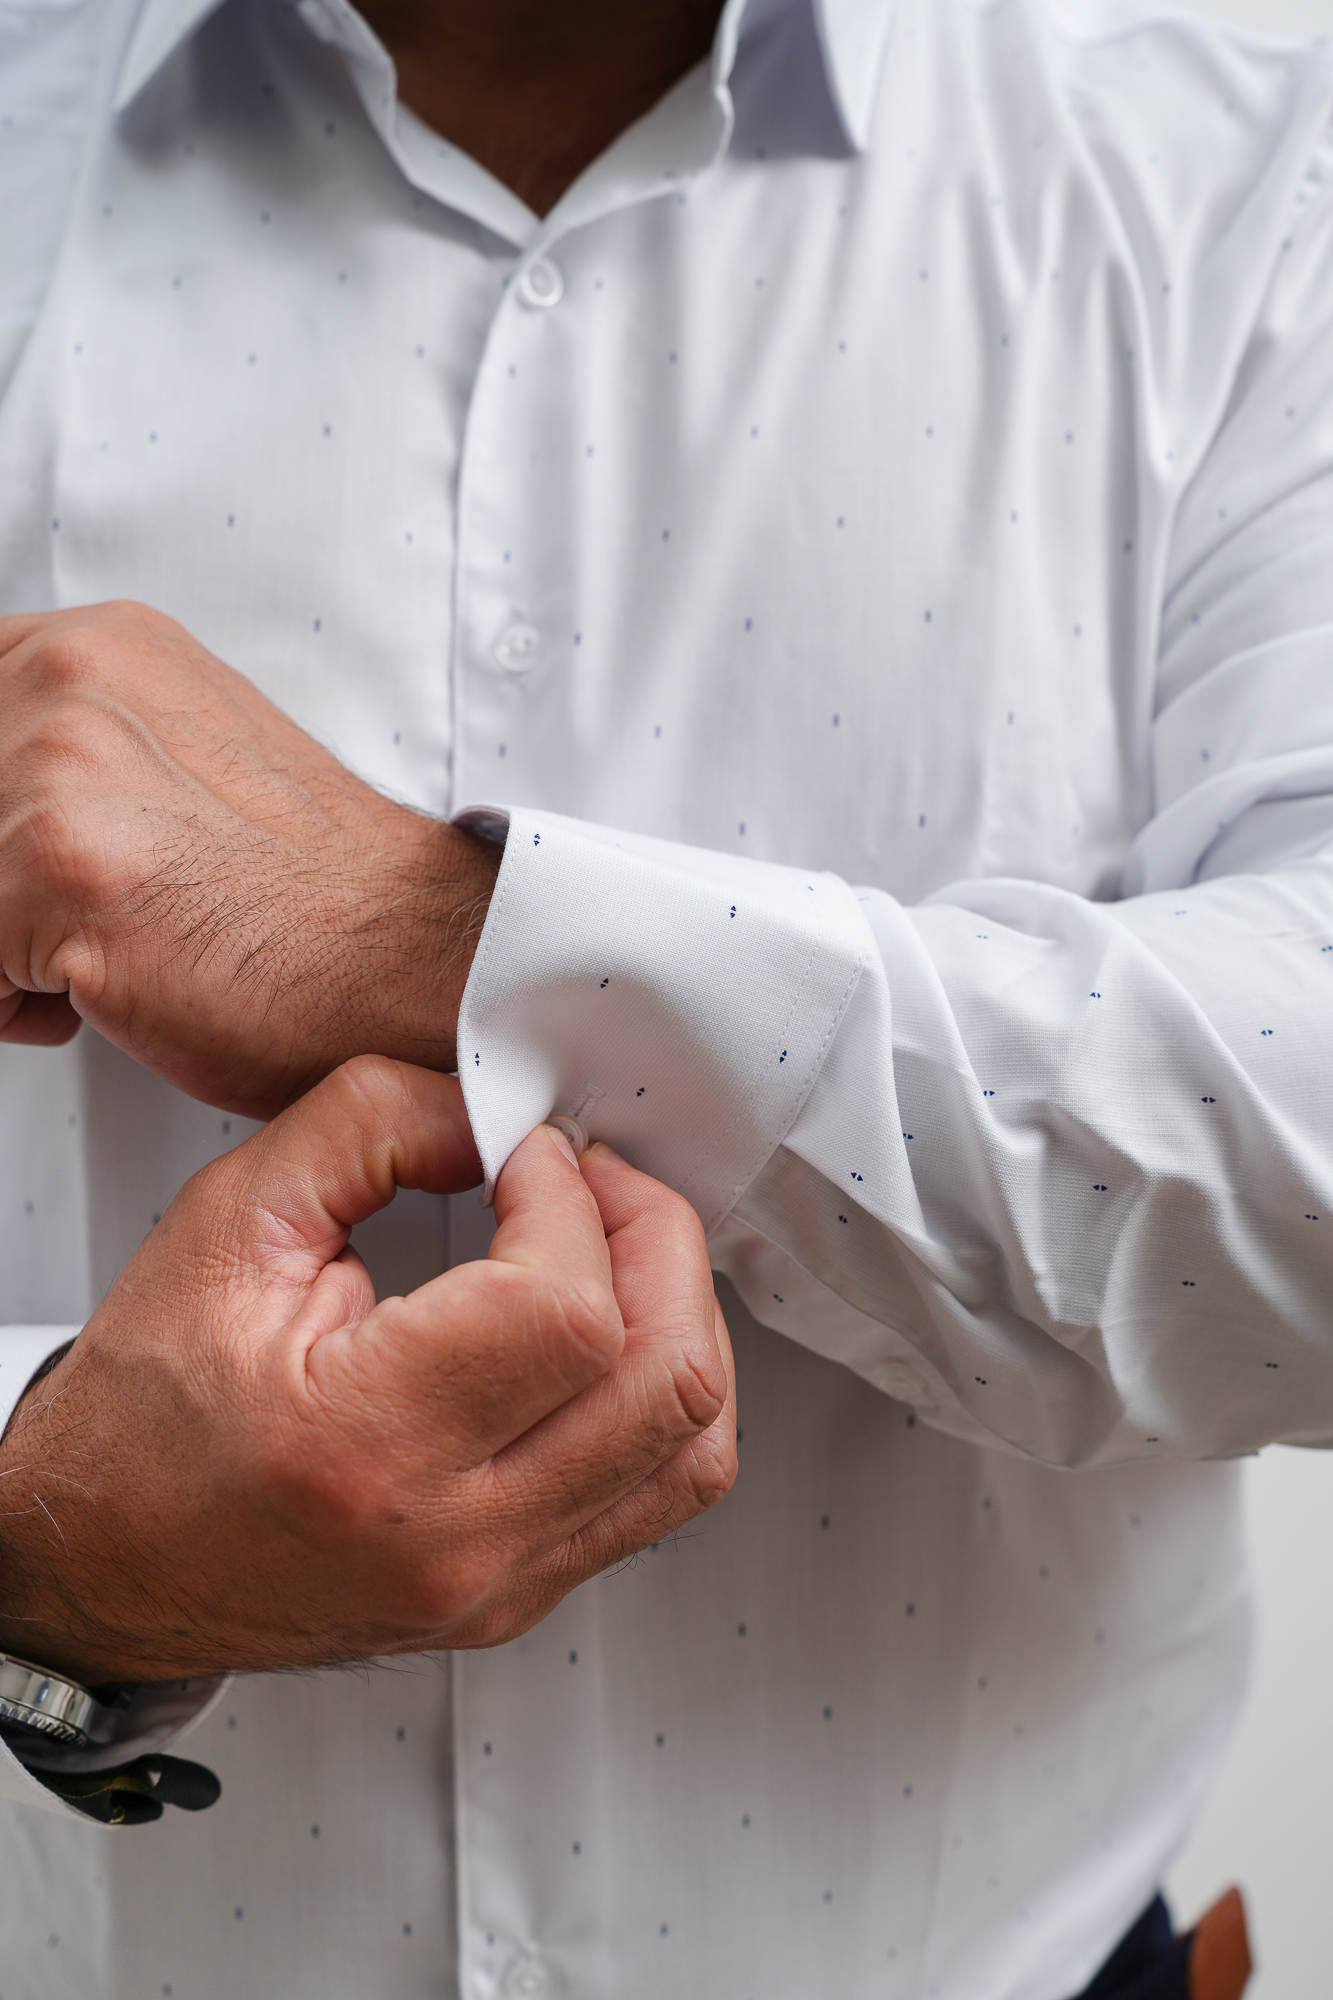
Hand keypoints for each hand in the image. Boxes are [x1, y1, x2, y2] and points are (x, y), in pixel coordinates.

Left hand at [0, 601, 499, 1114]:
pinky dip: (17, 1005)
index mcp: (101, 645)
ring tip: (109, 947)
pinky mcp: (56, 863)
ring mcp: (60, 763)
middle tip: (82, 915)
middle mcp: (73, 678)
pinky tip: (112, 984)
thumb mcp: (183, 764)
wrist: (410, 959)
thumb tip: (3, 789)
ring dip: (5, 945)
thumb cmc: (312, 899)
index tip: (32, 857)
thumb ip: (74, 748)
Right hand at [0, 1058, 734, 1682]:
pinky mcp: (519, 1596)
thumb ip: (371, 1123)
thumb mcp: (231, 1223)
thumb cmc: (143, 1418)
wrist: (104, 1560)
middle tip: (594, 1181)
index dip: (570, 1194)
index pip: (565, 1308)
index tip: (526, 1153)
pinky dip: (663, 1395)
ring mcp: (496, 1584)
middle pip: (669, 1380)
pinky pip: (660, 1494)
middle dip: (658, 1237)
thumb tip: (496, 1106)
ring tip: (611, 1251)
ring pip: (696, 1448)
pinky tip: (604, 1335)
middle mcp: (448, 1540)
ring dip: (682, 1317)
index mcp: (363, 1446)